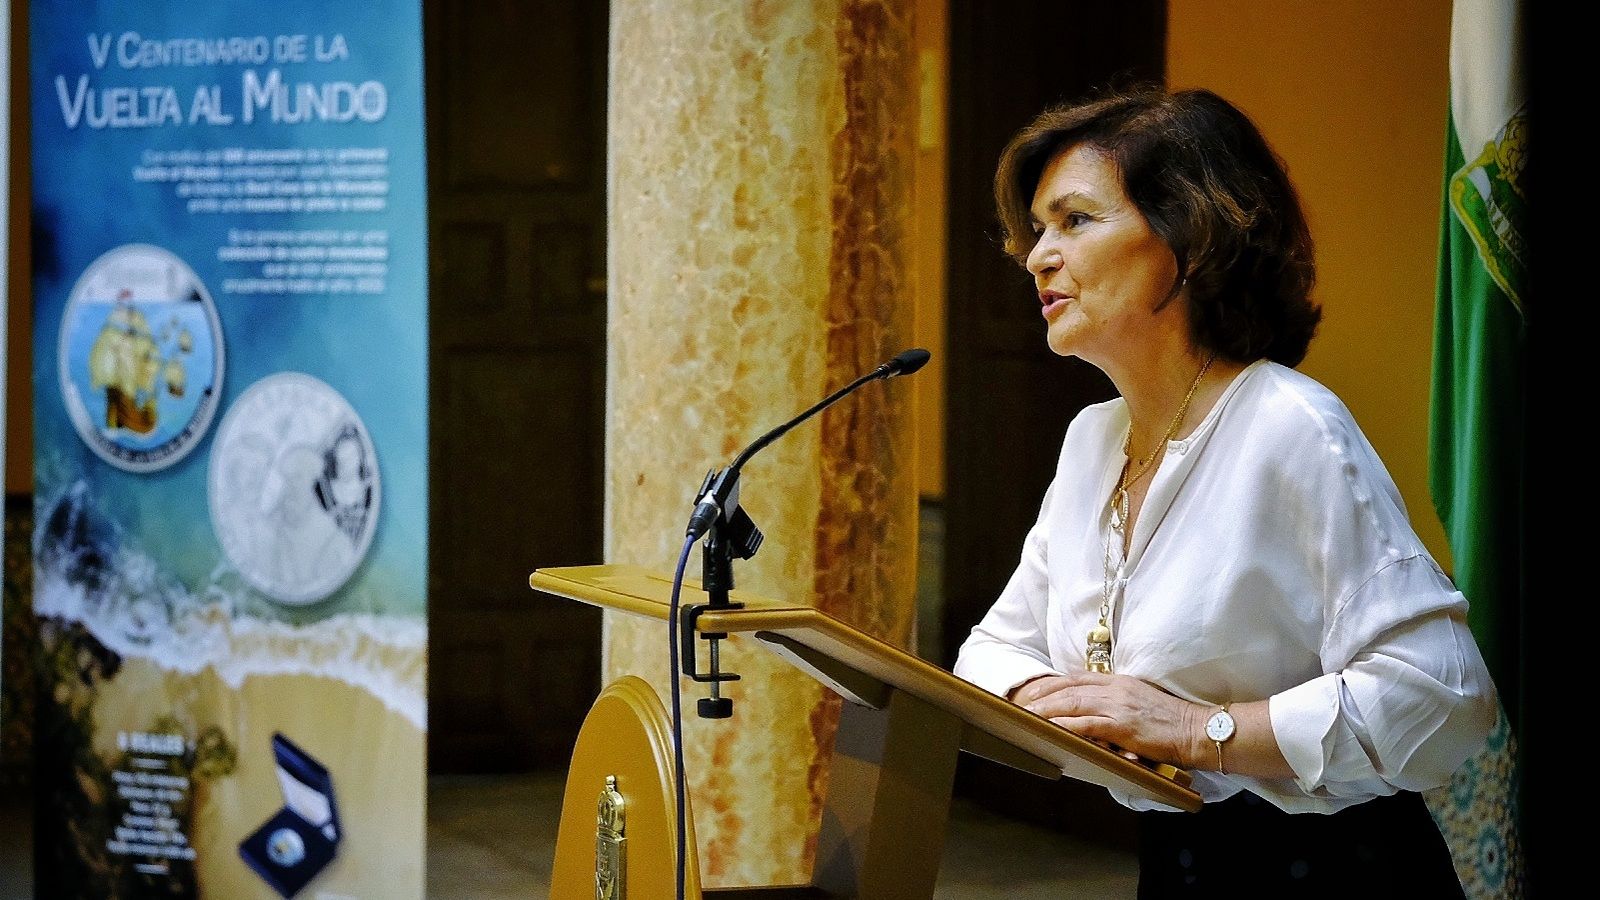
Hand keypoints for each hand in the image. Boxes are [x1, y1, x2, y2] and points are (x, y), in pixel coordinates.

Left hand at [1010, 670, 1202, 768]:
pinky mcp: (1122, 725)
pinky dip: (1066, 726)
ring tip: (1027, 718)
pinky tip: (1052, 730)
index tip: (1033, 691)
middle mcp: (1115, 689)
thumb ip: (1116, 701)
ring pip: (1072, 703)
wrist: (1196, 730)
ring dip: (1046, 711)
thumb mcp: (1140, 701)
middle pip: (1068, 688)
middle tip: (1021, 706)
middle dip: (1041, 697)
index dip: (1051, 684)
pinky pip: (1087, 724)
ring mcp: (1118, 705)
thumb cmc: (1170, 721)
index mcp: (1118, 681)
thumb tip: (1093, 710)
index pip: (1076, 678)